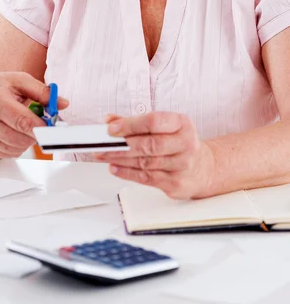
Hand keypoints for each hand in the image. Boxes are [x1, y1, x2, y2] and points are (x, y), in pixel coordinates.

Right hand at [0, 72, 68, 158]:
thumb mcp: (19, 80)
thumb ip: (42, 92)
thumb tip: (63, 104)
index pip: (25, 122)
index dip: (43, 127)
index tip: (55, 126)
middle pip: (23, 139)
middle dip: (37, 133)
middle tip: (40, 122)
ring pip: (19, 148)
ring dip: (28, 139)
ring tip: (22, 122)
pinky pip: (11, 153)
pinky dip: (18, 144)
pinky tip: (13, 130)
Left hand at [95, 112, 215, 198]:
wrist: (203, 168)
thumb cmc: (179, 143)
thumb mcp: (164, 126)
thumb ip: (136, 122)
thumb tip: (109, 120)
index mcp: (182, 123)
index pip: (153, 122)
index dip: (130, 125)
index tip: (111, 128)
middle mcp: (186, 143)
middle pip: (149, 145)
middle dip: (121, 145)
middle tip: (101, 145)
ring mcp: (183, 165)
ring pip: (145, 163)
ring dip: (120, 159)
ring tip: (103, 155)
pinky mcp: (176, 183)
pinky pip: (147, 178)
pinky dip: (127, 173)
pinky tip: (115, 168)